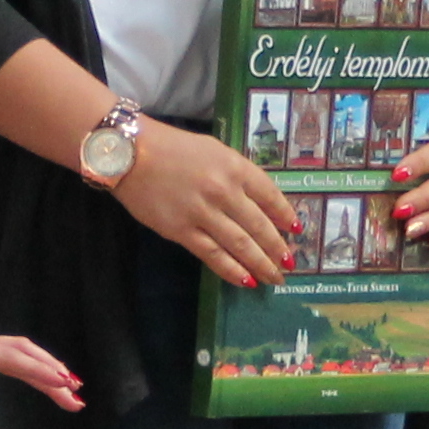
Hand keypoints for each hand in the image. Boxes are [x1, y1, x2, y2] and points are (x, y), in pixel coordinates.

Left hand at [0, 283, 83, 428]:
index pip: (12, 361)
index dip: (40, 373)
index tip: (65, 384)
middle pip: (25, 357)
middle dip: (53, 377)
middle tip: (78, 400)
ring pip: (21, 350)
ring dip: (45, 365)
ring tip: (70, 384)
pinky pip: (9, 349)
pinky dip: (29, 359)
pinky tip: (35, 370)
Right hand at [114, 122, 300, 289]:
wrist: (131, 153)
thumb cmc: (174, 148)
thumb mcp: (214, 151)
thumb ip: (238, 174)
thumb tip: (261, 203)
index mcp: (235, 167)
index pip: (270, 195)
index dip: (286, 215)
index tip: (297, 230)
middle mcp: (224, 191)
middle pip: (259, 225)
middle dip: (278, 248)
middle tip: (290, 264)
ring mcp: (203, 213)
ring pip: (241, 244)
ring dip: (262, 264)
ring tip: (276, 277)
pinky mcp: (182, 231)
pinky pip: (213, 255)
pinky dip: (232, 270)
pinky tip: (247, 280)